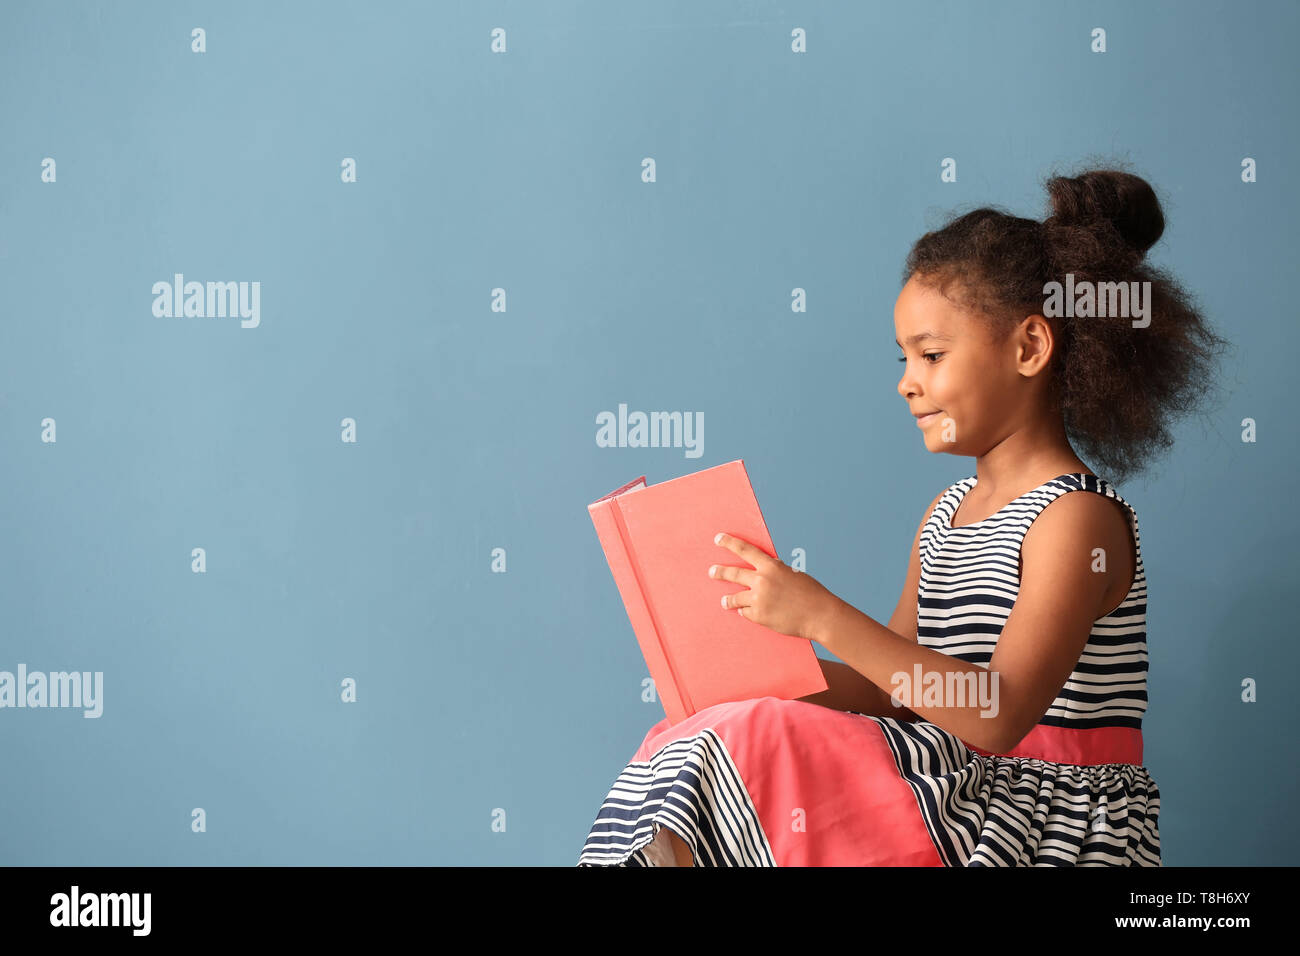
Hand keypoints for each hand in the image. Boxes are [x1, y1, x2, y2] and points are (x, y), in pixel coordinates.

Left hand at [709, 531, 842, 642]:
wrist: (819, 615)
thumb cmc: (810, 593)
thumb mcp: (792, 574)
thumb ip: (774, 571)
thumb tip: (761, 571)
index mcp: (771, 566)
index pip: (745, 549)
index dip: (729, 543)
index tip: (718, 539)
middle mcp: (761, 581)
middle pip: (733, 573)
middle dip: (720, 572)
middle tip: (711, 571)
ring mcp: (758, 599)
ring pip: (735, 598)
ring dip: (728, 600)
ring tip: (724, 601)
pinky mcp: (758, 616)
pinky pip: (746, 613)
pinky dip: (748, 612)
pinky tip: (750, 613)